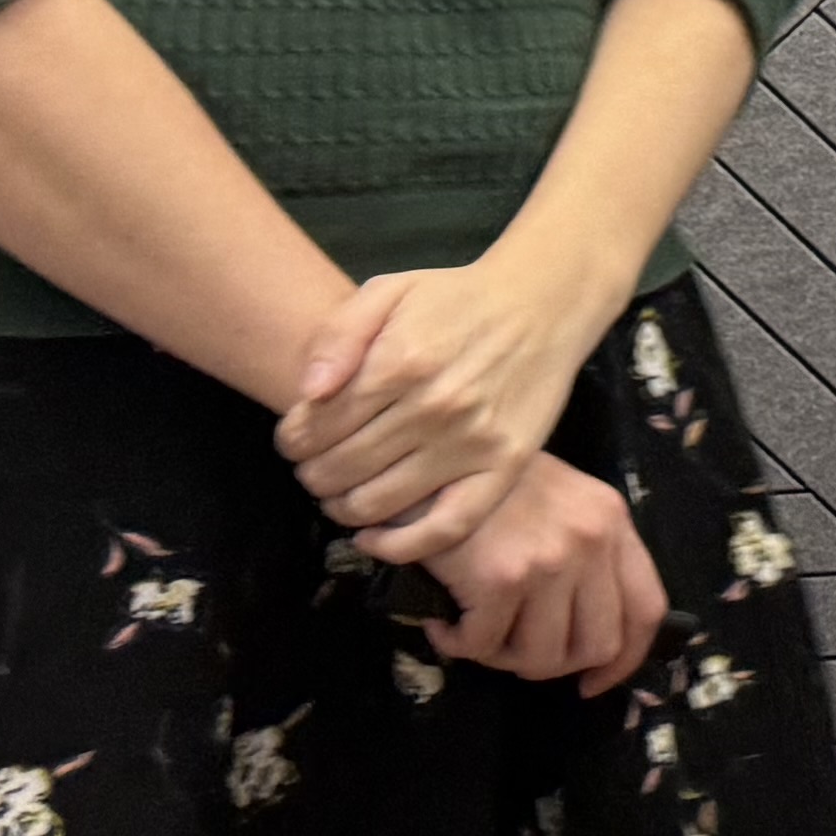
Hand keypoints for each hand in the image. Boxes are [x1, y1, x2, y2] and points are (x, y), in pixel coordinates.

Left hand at [282, 250, 616, 552]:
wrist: (544, 304)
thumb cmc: (457, 298)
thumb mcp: (389, 289)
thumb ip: (338, 334)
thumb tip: (307, 395)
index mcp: (401, 361)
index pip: (316, 425)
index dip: (291, 439)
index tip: (294, 440)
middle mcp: (434, 406)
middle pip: (340, 467)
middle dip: (311, 473)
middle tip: (314, 467)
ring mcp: (471, 442)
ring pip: (378, 502)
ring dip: (340, 507)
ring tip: (337, 495)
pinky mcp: (504, 467)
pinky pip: (445, 527)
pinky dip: (399, 546)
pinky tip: (371, 539)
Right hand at [428, 457, 666, 694]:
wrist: (429, 456)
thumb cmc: (487, 484)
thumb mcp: (561, 503)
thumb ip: (584, 555)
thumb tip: (582, 635)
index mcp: (613, 523)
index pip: (646, 609)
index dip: (625, 659)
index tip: (594, 682)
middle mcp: (593, 542)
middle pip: (598, 644)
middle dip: (554, 665)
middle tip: (515, 654)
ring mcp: (551, 561)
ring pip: (542, 657)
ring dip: (502, 658)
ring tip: (476, 632)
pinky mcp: (502, 578)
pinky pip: (484, 646)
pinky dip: (458, 645)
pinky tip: (443, 624)